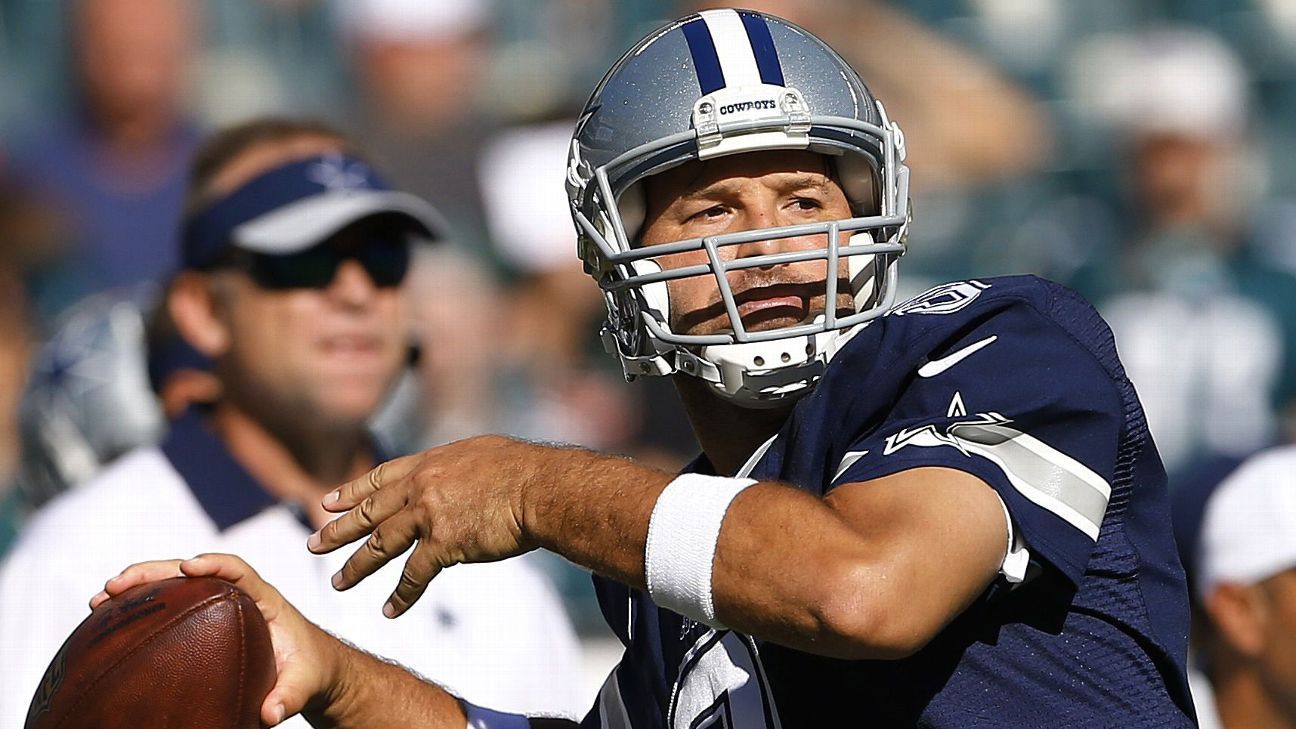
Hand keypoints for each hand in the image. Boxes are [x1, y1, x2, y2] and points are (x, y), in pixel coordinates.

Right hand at [92, 554, 342, 726]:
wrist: (312, 668)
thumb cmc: (310, 670)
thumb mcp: (305, 684)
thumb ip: (290, 696)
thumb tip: (269, 714)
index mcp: (265, 599)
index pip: (239, 570)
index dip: (214, 564)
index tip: (189, 568)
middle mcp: (237, 595)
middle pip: (191, 572)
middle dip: (153, 571)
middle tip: (116, 584)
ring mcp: (217, 605)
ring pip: (173, 586)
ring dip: (138, 588)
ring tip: (100, 599)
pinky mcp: (203, 620)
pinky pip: (170, 607)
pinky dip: (141, 610)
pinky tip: (109, 621)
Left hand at [308, 435, 550, 617]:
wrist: (541, 487)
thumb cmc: (525, 470)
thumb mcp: (481, 454)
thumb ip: (458, 468)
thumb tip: (457, 478)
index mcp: (429, 463)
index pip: (380, 478)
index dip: (351, 492)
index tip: (328, 501)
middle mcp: (421, 486)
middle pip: (369, 512)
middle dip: (338, 530)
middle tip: (313, 544)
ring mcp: (428, 514)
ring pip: (380, 544)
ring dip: (357, 567)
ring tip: (337, 584)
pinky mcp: (444, 543)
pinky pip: (414, 574)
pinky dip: (401, 595)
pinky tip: (390, 612)